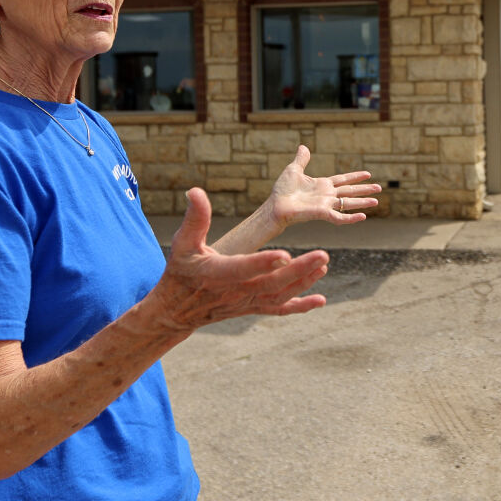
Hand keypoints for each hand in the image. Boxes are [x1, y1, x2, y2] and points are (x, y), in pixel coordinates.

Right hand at [153, 188, 328, 332]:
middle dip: (298, 270)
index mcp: (217, 273)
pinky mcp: (252, 308)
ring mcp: (246, 302)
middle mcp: (235, 291)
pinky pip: (278, 310)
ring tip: (323, 265)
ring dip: (303, 283)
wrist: (177, 310)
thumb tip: (196, 191)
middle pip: (271, 283)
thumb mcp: (182, 244)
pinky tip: (320, 300)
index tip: (284, 254)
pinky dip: (300, 307)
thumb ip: (195, 219)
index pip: (243, 268)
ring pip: (279, 296)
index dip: (263, 262)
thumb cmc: (181, 270)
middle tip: (323, 255)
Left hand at [267, 145, 381, 226]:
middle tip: (379, 188)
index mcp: (322, 185)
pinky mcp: (321, 213)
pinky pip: (339, 217)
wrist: (275, 206)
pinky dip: (351, 217)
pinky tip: (362, 216)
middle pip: (350, 191)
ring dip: (362, 202)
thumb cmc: (282, 191)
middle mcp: (327, 195)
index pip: (343, 180)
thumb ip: (301, 160)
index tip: (367, 174)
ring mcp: (325, 205)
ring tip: (376, 201)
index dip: (355, 177)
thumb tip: (303, 146)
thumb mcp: (293, 170)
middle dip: (364, 190)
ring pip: (348, 203)